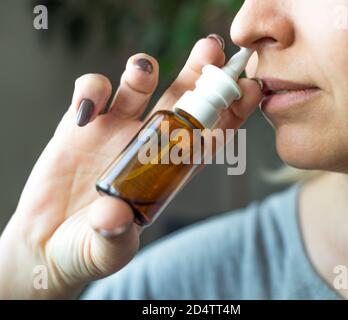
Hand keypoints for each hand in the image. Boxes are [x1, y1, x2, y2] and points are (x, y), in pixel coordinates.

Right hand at [0, 36, 261, 298]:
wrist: (48, 242)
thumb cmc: (87, 248)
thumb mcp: (108, 250)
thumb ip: (115, 236)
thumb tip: (114, 217)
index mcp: (168, 169)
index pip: (209, 134)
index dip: (231, 111)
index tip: (249, 89)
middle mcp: (148, 144)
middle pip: (182, 98)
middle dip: (199, 72)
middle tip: (211, 50)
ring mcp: (114, 130)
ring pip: (138, 85)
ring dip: (143, 71)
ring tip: (142, 73)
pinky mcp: (80, 125)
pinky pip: (91, 92)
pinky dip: (92, 91)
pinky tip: (88, 110)